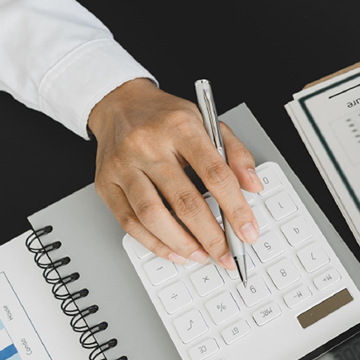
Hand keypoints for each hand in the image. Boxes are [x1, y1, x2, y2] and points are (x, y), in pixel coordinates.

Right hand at [89, 78, 261, 267]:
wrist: (118, 103)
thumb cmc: (165, 117)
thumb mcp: (208, 122)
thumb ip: (235, 153)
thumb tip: (253, 185)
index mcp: (181, 127)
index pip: (215, 174)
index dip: (235, 208)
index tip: (247, 232)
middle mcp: (148, 145)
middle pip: (185, 201)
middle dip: (211, 236)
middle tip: (228, 255)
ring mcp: (124, 166)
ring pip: (154, 216)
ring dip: (182, 244)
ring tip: (203, 256)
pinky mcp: (106, 184)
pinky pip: (129, 222)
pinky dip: (154, 243)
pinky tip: (174, 251)